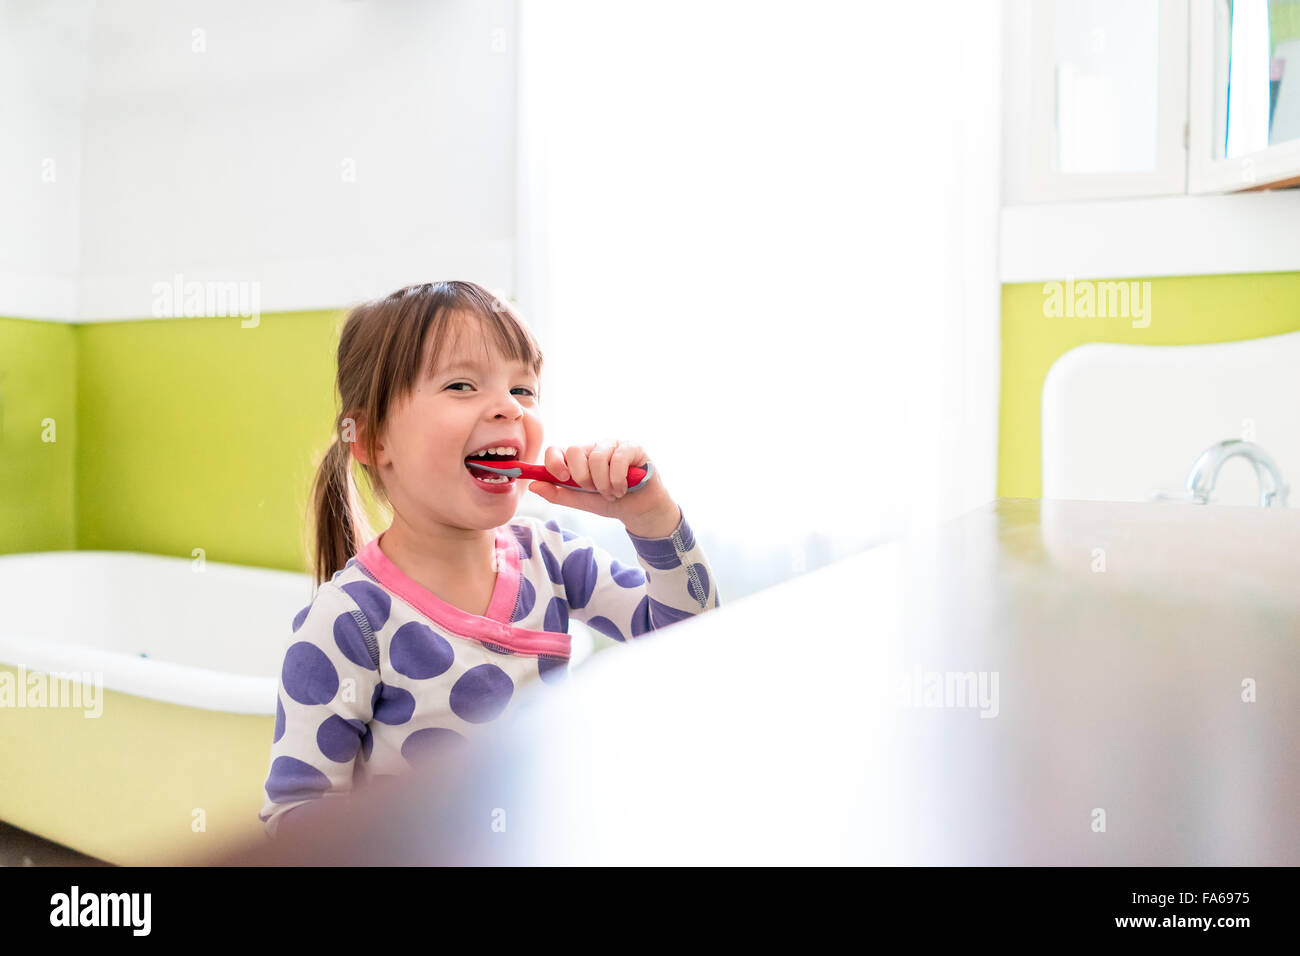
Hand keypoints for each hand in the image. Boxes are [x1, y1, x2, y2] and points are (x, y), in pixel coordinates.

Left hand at [527, 440, 680, 537]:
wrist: (639, 510)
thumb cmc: (610, 502)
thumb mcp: (580, 501)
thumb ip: (558, 494)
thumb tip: (533, 485)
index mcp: (578, 459)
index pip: (557, 450)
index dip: (554, 462)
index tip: (562, 477)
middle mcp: (594, 448)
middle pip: (575, 450)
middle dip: (582, 477)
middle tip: (594, 490)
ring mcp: (613, 445)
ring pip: (597, 457)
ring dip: (603, 483)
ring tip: (612, 494)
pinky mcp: (632, 447)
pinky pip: (618, 458)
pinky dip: (617, 480)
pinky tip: (622, 489)